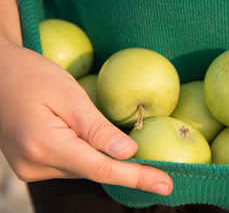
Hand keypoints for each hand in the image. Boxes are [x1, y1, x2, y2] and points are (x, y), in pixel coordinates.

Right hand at [0, 42, 172, 195]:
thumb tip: (128, 153)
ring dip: (106, 162)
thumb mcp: (69, 95)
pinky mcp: (32, 164)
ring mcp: (31, 167)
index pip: (100, 169)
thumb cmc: (32, 76)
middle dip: (128, 172)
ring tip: (132, 155)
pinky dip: (90, 158)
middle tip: (162, 175)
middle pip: (92, 172)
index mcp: (44, 145)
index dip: (136, 177)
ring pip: (82, 169)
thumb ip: (97, 128)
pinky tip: (102, 148)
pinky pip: (71, 165)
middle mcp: (35, 165)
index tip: (165, 184)